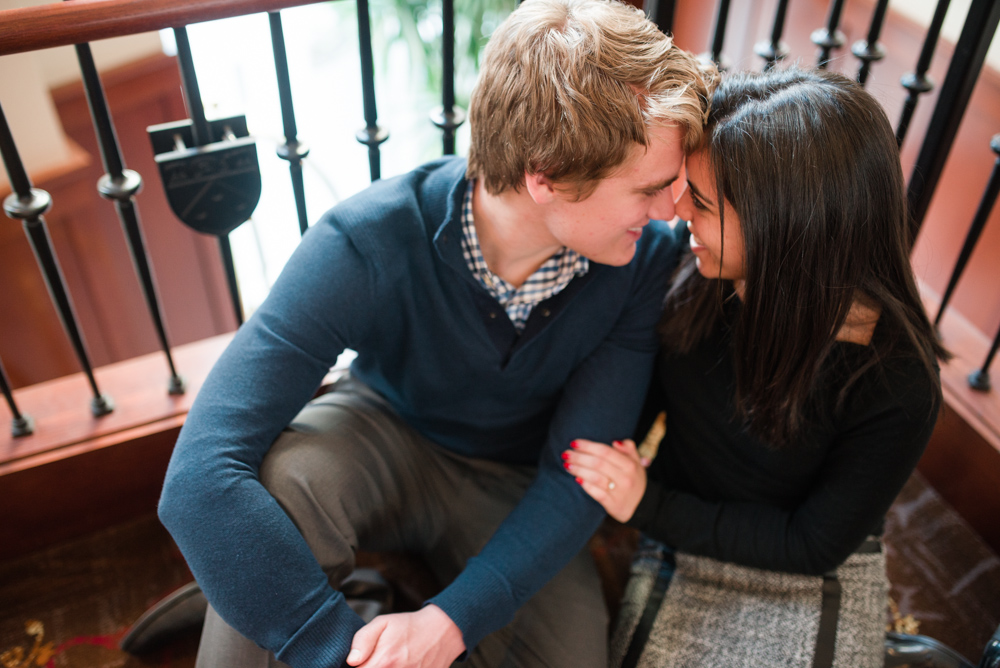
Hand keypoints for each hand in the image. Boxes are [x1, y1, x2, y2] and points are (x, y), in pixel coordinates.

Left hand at [346, 604, 464, 667]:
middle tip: (377, 661)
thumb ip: (362, 640)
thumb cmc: (410, 626)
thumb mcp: (383, 622)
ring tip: (390, 662)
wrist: (442, 631)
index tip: (361, 662)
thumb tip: (351, 661)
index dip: (358, 667)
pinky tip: (399, 666)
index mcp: (384, 661)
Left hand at [563, 439, 646, 522]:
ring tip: (566, 465)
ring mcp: (620, 492)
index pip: (605, 451)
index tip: (574, 443)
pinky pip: (596, 493)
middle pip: (597, 464)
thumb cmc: (633, 479)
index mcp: (630, 465)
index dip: (588, 446)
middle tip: (566, 454)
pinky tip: (576, 479)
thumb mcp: (636, 462)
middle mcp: (626, 478)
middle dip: (579, 457)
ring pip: (595, 478)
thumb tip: (615, 442)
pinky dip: (586, 485)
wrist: (642, 506)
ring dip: (578, 470)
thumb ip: (628, 448)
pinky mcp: (613, 505)